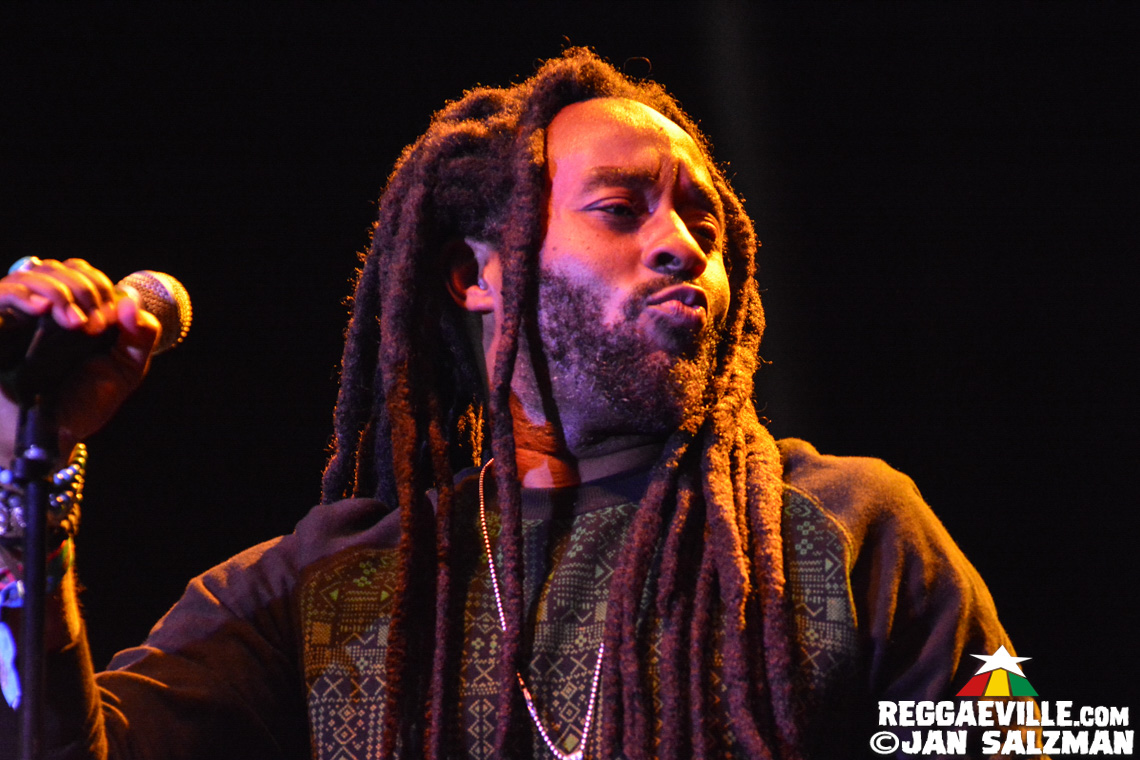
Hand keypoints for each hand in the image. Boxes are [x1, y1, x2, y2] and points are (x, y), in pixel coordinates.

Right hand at [0, 258, 160, 462]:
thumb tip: (131, 302)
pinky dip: (23, 295)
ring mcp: (15, 317)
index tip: (108, 320)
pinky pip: (1, 294)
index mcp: (73, 313)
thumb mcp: (122, 371)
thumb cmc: (81, 404)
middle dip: (83, 288)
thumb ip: (138, 338)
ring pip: (30, 274)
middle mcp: (42, 310)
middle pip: (58, 268)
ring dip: (59, 290)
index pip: (82, 274)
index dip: (100, 286)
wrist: (47, 439)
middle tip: (92, 324)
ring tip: (74, 323)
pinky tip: (43, 310)